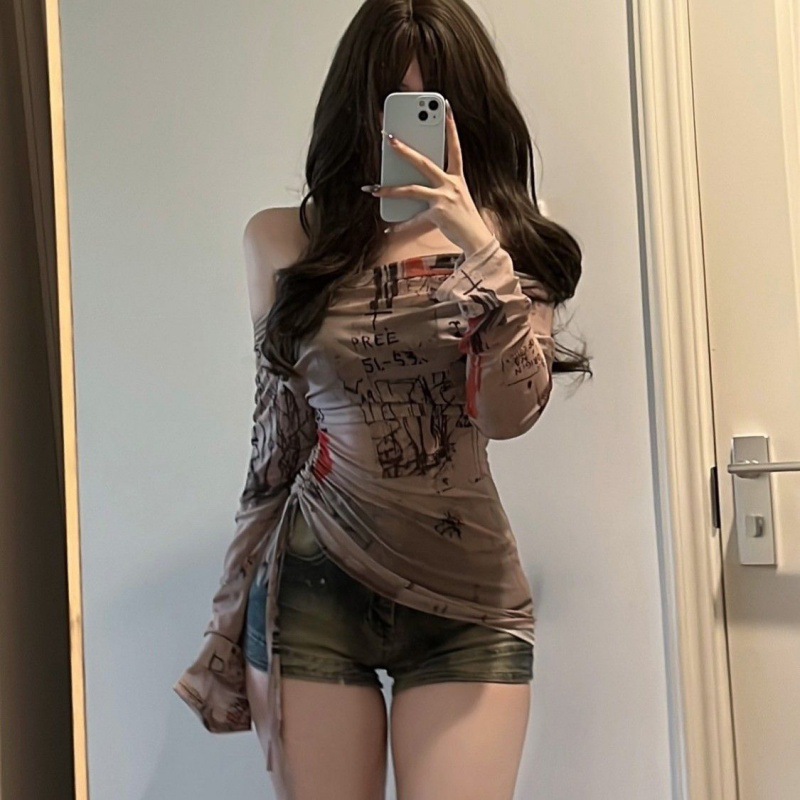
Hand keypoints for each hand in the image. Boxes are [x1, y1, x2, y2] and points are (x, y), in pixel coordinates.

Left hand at [362, 101, 495, 258]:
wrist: (477, 239)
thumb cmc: (465, 218)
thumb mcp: (456, 197)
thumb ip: (440, 187)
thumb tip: (415, 183)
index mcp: (457, 177)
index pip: (454, 147)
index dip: (451, 127)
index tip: (446, 106)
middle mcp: (451, 184)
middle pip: (423, 162)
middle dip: (404, 150)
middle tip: (389, 138)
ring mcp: (444, 199)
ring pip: (411, 190)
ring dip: (389, 189)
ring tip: (372, 189)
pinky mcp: (437, 215)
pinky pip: (413, 219)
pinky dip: (399, 225)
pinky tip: (387, 228)